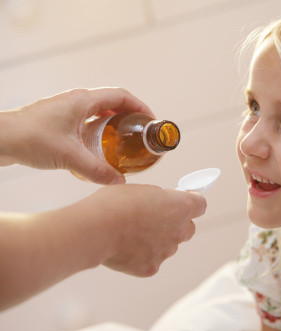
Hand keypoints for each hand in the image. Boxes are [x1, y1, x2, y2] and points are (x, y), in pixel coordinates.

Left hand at [0, 87, 153, 183]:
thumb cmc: (28, 138)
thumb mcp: (70, 157)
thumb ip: (97, 171)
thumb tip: (119, 182)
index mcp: (83, 100)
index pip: (121, 96)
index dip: (140, 107)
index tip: (150, 120)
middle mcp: (76, 100)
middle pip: (112, 102)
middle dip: (129, 116)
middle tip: (140, 133)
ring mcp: (66, 109)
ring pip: (98, 111)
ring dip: (113, 123)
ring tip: (123, 141)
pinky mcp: (57, 120)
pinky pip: (85, 120)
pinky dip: (98, 130)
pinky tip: (98, 148)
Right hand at [78, 184, 206, 276]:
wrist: (96, 229)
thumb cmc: (116, 204)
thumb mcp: (142, 190)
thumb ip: (159, 199)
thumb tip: (162, 204)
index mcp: (181, 207)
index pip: (200, 205)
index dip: (191, 203)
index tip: (181, 202)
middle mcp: (180, 230)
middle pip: (188, 229)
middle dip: (176, 224)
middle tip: (155, 219)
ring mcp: (167, 251)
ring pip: (169, 246)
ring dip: (158, 240)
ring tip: (132, 233)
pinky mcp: (152, 267)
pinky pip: (151, 260)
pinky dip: (141, 255)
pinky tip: (124, 248)